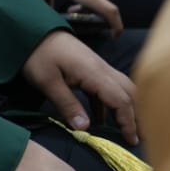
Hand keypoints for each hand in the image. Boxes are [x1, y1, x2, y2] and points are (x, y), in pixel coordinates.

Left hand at [21, 30, 138, 143]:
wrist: (32, 30)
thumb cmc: (38, 55)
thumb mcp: (47, 82)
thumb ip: (67, 104)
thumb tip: (85, 128)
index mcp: (94, 73)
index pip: (121, 99)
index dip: (128, 121)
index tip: (130, 140)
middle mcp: (102, 69)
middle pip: (129, 93)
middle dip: (137, 116)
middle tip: (138, 138)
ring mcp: (98, 67)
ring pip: (121, 90)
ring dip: (125, 109)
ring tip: (125, 132)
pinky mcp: (90, 68)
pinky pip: (107, 88)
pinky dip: (109, 104)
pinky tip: (100, 120)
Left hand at [27, 0, 120, 34]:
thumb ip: (38, 2)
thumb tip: (34, 15)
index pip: (110, 12)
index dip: (116, 26)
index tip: (115, 37)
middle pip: (103, 10)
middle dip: (95, 21)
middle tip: (80, 25)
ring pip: (99, 1)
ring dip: (89, 9)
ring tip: (71, 10)